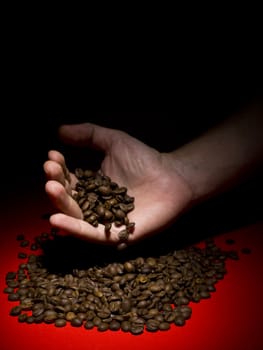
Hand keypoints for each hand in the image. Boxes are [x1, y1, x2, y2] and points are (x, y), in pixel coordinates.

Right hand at [43, 123, 192, 247]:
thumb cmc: (145, 160)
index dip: (58, 169)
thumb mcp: (114, 142)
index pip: (69, 180)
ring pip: (76, 217)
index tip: (53, 156)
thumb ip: (89, 135)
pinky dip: (74, 229)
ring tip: (51, 188)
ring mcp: (104, 222)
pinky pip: (92, 235)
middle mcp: (95, 206)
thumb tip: (59, 131)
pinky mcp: (116, 236)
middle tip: (50, 171)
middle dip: (56, 185)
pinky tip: (57, 220)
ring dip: (61, 204)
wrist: (173, 177)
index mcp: (92, 186)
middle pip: (69, 199)